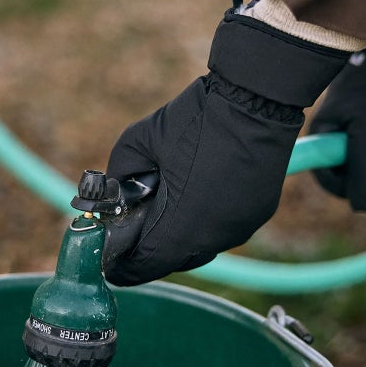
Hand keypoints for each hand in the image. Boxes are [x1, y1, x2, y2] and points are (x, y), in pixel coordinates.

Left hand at [100, 2, 350, 285]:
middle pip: (170, 261)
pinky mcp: (256, 216)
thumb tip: (109, 201)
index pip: (142, 266)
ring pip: (198, 249)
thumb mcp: (136, 142)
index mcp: (179, 227)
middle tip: (133, 231)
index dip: (121, 264)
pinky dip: (204, 223)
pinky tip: (195, 196)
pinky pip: (221, 232)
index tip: (109, 258)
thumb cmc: (194, 120)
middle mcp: (211, 239)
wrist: (255, 100)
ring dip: (177, 237)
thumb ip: (116, 178)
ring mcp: (238, 230)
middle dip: (149, 249)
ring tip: (164, 210)